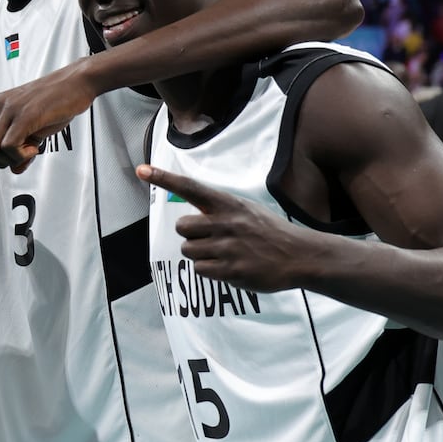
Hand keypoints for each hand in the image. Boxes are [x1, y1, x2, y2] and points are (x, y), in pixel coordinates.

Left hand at [0, 64, 97, 172]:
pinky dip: (21, 154)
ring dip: (11, 158)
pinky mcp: (23, 116)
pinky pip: (9, 147)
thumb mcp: (35, 130)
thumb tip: (14, 168)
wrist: (77, 82)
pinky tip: (36, 145)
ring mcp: (8, 110)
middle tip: (20, 156)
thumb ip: (21, 149)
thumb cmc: (56, 106)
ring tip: (32, 146)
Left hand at [138, 164, 318, 292]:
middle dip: (189, 235)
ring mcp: (229, 247)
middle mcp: (226, 223)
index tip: (142, 170)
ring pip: (188, 251)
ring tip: (223, 254)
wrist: (300, 256)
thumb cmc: (270, 232)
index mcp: (229, 204)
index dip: (164, 178)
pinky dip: (209, 271)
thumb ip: (220, 211)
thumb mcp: (247, 210)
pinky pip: (200, 270)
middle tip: (208, 239)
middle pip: (181, 227)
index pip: (191, 187)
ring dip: (200, 255)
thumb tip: (191, 220)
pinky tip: (229, 267)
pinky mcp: (232, 270)